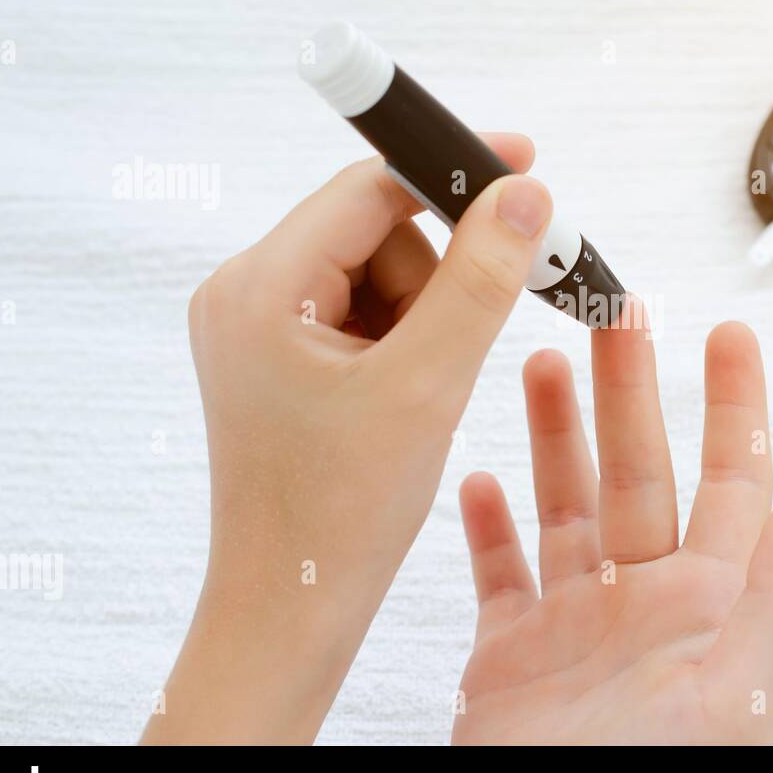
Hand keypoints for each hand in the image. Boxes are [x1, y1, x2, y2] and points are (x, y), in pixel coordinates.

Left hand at [144, 135, 552, 743]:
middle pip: (376, 228)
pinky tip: (403, 398)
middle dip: (435, 277)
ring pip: (376, 271)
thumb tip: (525, 191)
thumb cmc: (343, 512)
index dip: (451, 170)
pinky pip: (360, 311)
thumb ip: (480, 279)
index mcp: (261, 288)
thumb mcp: (428, 386)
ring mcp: (257, 326)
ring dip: (423, 316)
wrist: (291, 606)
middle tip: (456, 350)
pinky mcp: (277, 357)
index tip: (527, 166)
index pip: (368, 186)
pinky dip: (403, 340)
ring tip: (419, 393)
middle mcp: (245, 293)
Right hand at [453, 313, 772, 744]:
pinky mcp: (509, 661)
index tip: (729, 333)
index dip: (736, 406)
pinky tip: (476, 481)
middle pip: (641, 471)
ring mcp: (575, 629)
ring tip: (542, 365)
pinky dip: (486, 527)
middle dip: (631, 391)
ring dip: (556, 437)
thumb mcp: (735, 699)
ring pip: (567, 507)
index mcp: (709, 608)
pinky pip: (499, 576)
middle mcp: (645, 606)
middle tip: (616, 311)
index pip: (733, 482)